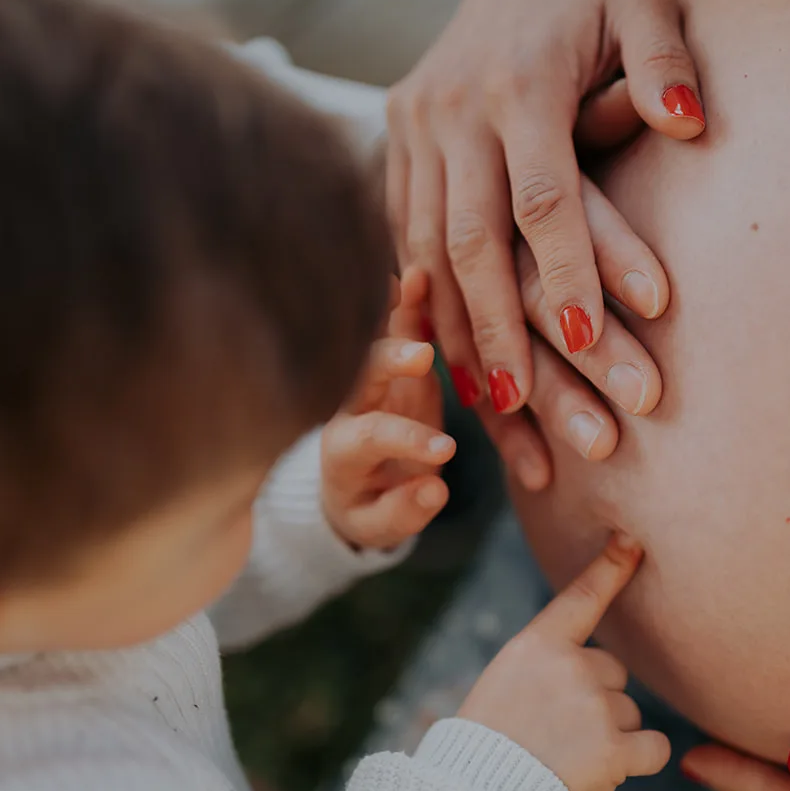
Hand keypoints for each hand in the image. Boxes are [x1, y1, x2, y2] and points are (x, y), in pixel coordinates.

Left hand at [320, 269, 453, 549]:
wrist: (350, 481)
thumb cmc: (367, 508)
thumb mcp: (379, 524)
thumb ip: (404, 510)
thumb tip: (436, 488)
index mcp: (343, 448)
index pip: (370, 437)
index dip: (406, 442)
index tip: (446, 452)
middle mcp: (348, 402)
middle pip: (359, 374)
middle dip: (388, 361)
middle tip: (422, 356)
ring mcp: (367, 374)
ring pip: (374, 334)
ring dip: (395, 308)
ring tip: (416, 277)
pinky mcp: (390, 355)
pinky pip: (394, 320)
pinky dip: (406, 295)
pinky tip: (422, 267)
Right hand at [385, 0, 700, 439]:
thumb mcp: (644, 7)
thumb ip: (664, 62)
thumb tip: (686, 122)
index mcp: (519, 84)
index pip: (543, 197)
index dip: (565, 273)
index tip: (584, 343)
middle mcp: (453, 110)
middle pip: (469, 239)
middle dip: (496, 328)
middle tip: (524, 405)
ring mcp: (414, 125)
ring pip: (424, 247)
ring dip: (454, 330)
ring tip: (488, 406)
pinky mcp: (394, 137)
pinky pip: (402, 233)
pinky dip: (425, 298)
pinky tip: (447, 355)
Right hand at [460, 534, 670, 790]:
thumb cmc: (488, 740)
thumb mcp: (507, 680)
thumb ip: (551, 664)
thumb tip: (606, 671)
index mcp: (538, 644)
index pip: (581, 596)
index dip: (610, 567)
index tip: (632, 542)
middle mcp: (572, 667)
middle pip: (613, 674)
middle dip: (596, 700)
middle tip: (554, 731)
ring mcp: (595, 707)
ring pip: (629, 713)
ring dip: (609, 735)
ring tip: (564, 756)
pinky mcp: (614, 749)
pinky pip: (654, 747)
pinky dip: (639, 760)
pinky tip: (604, 771)